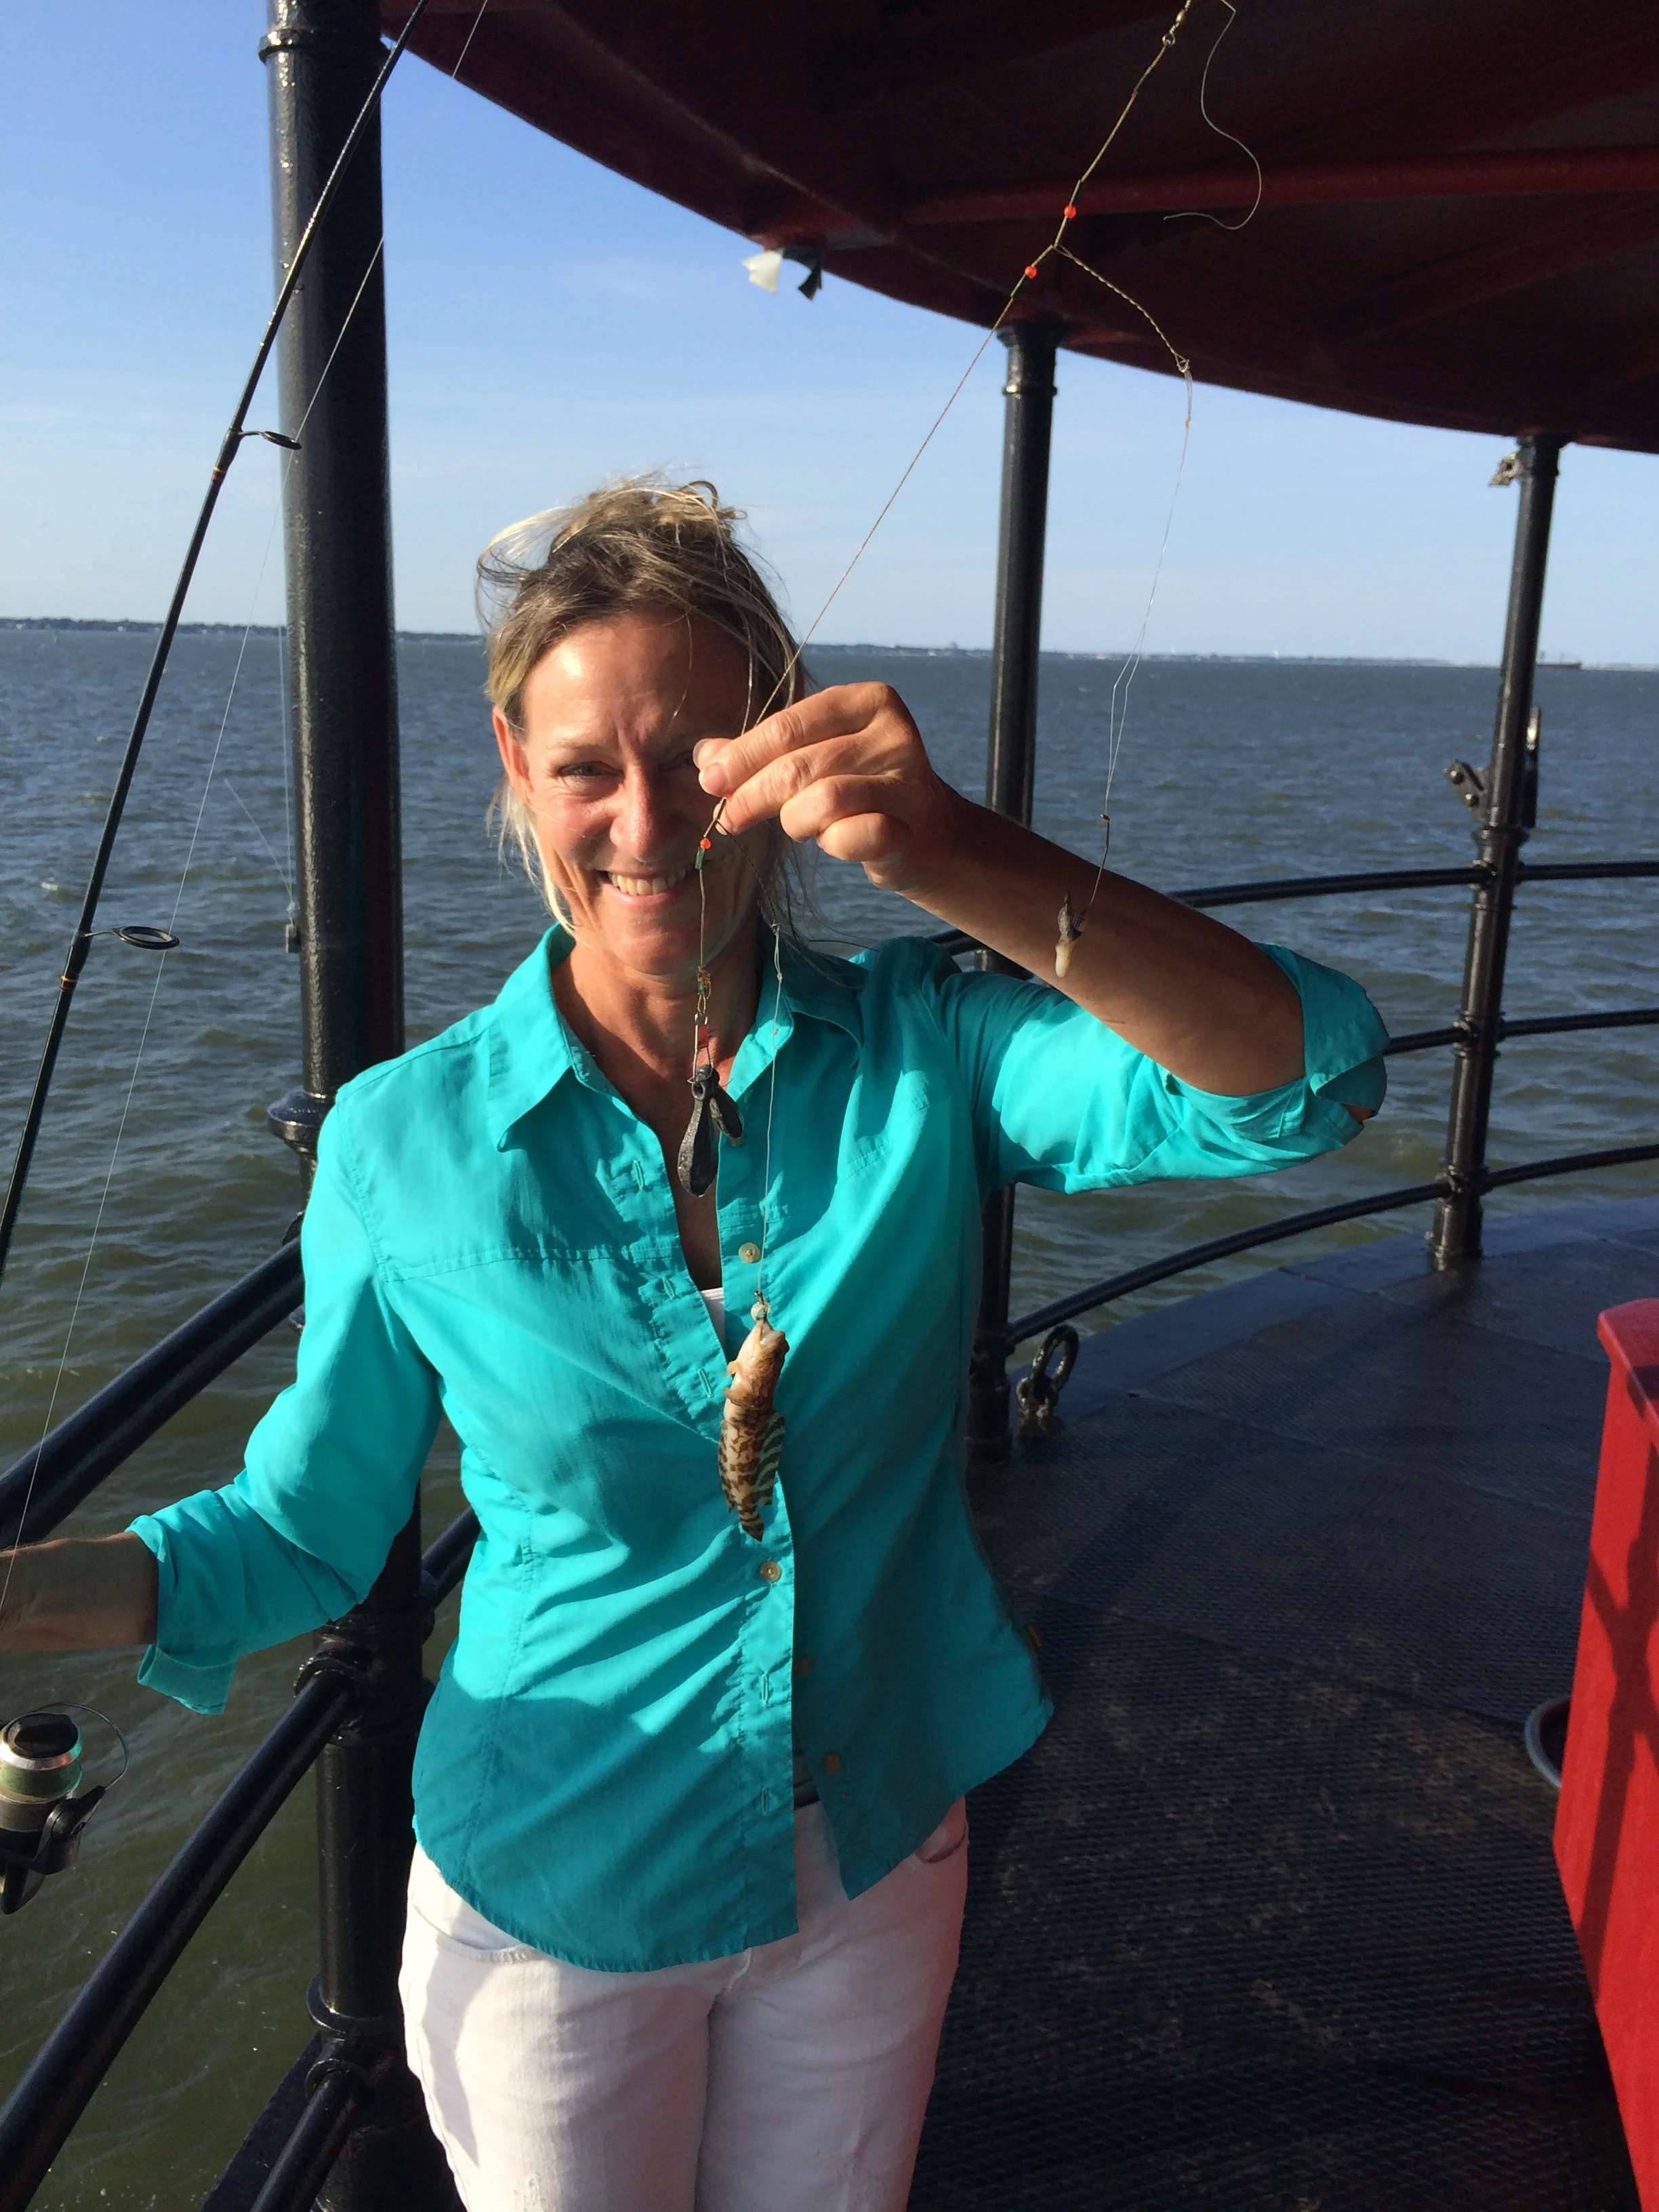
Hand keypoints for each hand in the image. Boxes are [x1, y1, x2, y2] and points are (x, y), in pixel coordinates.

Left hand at [694, 684, 963, 899]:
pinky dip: (830, 844)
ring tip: (794, 826)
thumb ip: (759, 752)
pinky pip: (850, 837)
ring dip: (794, 821)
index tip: (711, 780)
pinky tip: (832, 841)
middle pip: (799, 765)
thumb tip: (704, 756)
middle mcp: (894, 732)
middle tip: (729, 818)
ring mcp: (908, 779)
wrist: (924, 833)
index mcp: (868, 700)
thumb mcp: (811, 757)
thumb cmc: (858, 788)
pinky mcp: (912, 826)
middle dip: (752, 795)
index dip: (742, 756)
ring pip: (823, 800)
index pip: (787, 725)